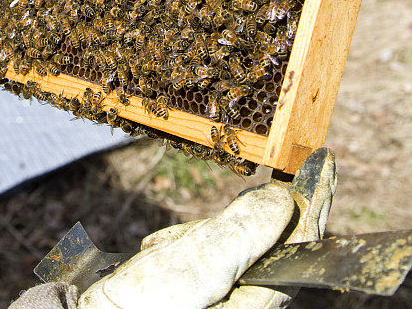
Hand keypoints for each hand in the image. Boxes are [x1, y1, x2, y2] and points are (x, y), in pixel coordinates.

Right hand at [9, 149, 335, 308]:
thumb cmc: (137, 308)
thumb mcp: (195, 265)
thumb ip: (243, 233)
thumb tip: (283, 200)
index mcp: (255, 305)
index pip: (300, 248)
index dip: (313, 202)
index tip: (321, 163)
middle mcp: (242, 303)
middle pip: (268, 244)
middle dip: (246, 219)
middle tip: (240, 200)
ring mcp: (218, 298)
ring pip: (232, 243)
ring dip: (204, 234)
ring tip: (166, 250)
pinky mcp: (193, 290)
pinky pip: (202, 252)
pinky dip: (183, 243)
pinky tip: (158, 253)